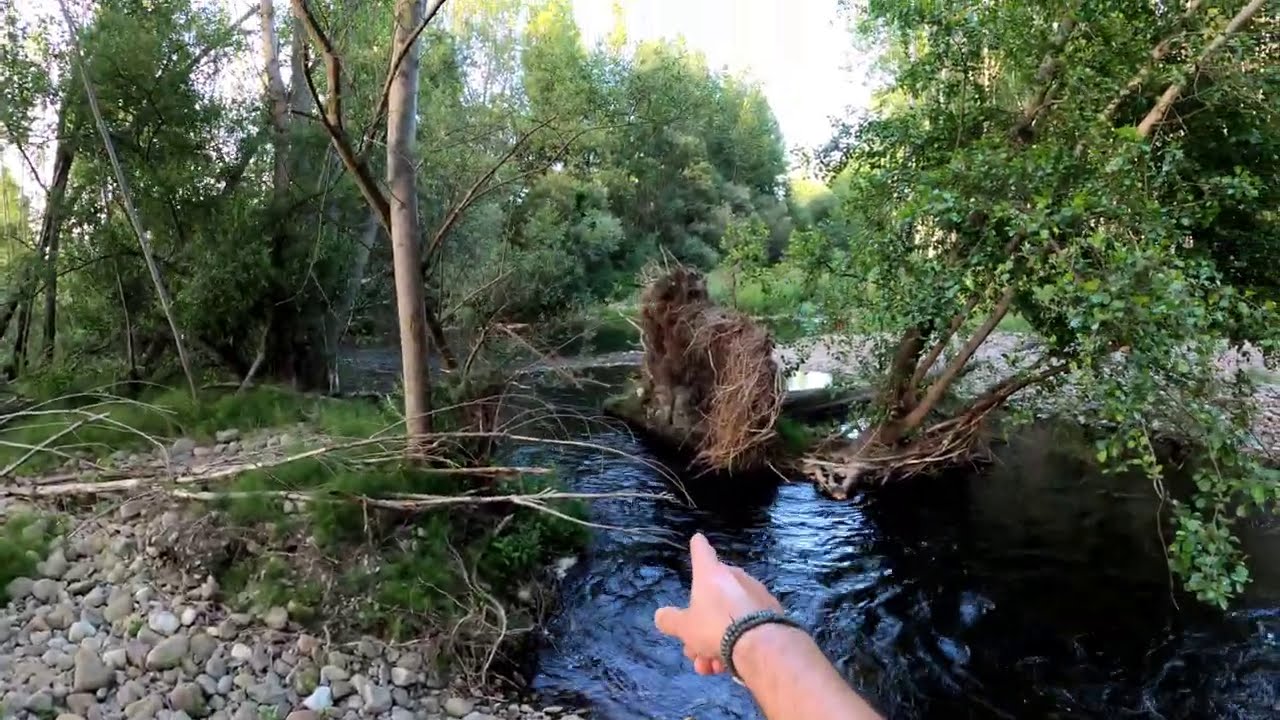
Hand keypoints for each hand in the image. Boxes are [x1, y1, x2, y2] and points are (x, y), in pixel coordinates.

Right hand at [654, 532, 783, 674]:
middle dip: (700, 626)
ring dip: (715, 643)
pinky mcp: (772, 613)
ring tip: (710, 667)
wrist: (760, 644)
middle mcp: (735, 577)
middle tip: (693, 649)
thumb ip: (671, 621)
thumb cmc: (716, 627)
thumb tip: (660, 615)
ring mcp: (756, 594)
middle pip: (713, 597)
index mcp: (711, 574)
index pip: (701, 552)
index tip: (697, 539)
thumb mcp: (685, 627)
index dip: (697, 546)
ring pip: (728, 617)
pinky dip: (735, 643)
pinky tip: (728, 667)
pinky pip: (746, 626)